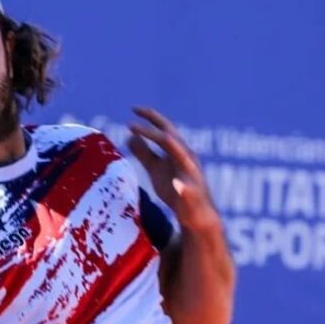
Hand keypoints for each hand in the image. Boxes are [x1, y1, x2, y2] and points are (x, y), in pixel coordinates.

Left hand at [126, 106, 220, 232]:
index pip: (165, 129)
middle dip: (155, 128)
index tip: (133, 108)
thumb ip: (144, 153)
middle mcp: (187, 158)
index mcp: (178, 151)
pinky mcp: (193, 195)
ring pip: (184, 158)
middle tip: (131, 121)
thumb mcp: (156, 170)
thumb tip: (129, 136)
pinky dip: (183, 187)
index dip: (151, 117)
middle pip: (172, 138)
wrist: (195, 215)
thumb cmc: (175, 190)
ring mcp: (192, 176)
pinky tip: (177, 185)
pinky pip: (189, 190)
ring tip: (159, 137)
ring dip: (173, 146)